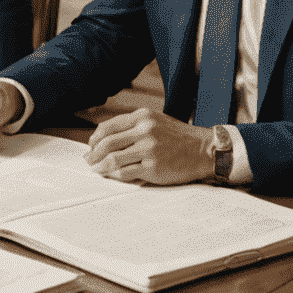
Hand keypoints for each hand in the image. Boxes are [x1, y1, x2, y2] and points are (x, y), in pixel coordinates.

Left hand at [84, 108, 213, 184]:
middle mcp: (144, 130)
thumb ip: (132, 126)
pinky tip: (112, 175)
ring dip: (101, 166)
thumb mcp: (155, 121)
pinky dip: (115, 175)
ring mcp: (149, 149)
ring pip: (114, 159)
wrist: (204, 150)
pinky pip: (126, 173)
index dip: (95, 138)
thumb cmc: (178, 137)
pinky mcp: (153, 167)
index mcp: (142, 116)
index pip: (109, 126)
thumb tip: (106, 138)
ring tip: (96, 169)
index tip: (91, 146)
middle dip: (93, 153)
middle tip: (88, 160)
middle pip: (108, 143)